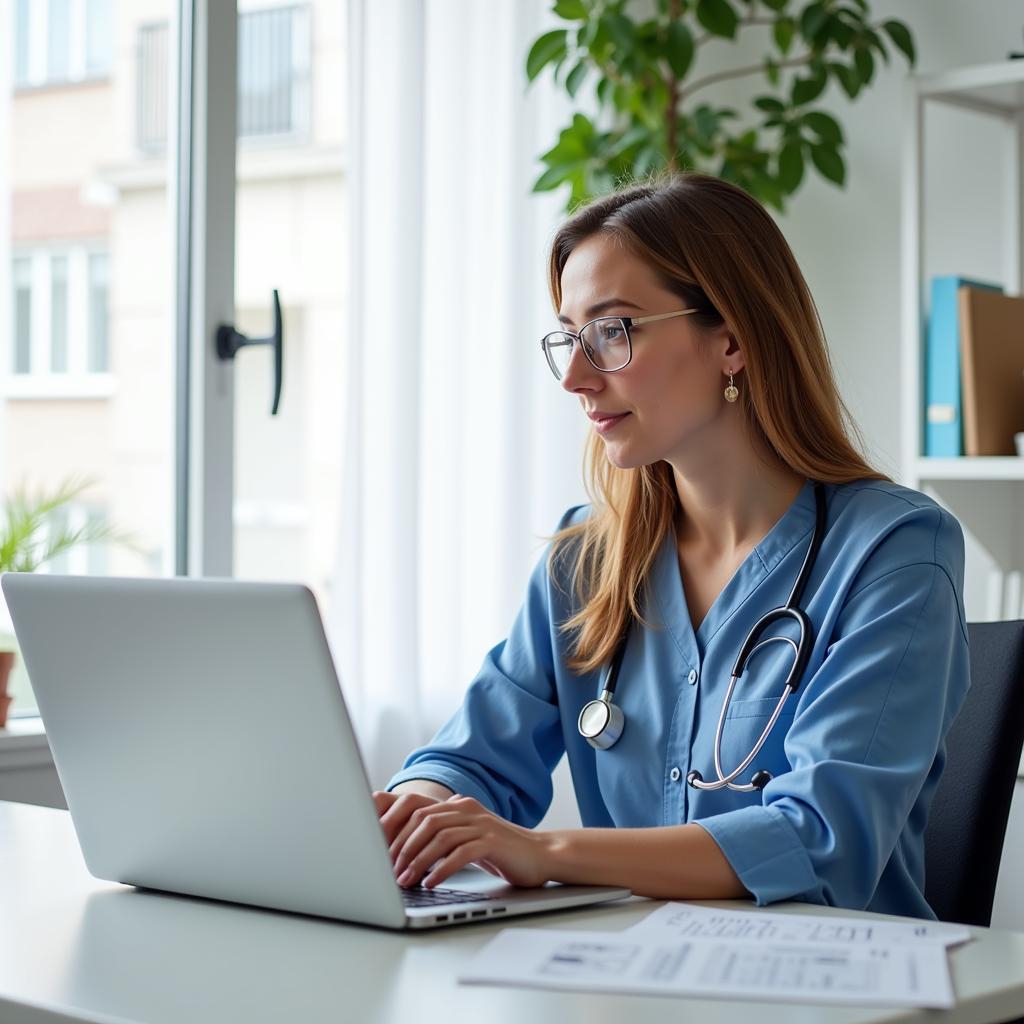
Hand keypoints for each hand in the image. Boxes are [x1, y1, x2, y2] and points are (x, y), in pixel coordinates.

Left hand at [378, 792, 554, 889]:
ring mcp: (481, 824)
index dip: (395, 830)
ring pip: (440, 836)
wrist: (541, 854)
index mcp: (458, 805)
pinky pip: (461, 853)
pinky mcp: (493, 842)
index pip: (417, 810)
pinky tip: (432, 883)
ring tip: (406, 881)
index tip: (379, 853)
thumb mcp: (468, 836)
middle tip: (388, 870)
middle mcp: (468, 809)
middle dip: (402, 846)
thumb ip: (444, 833)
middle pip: (424, 821)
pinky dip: (442, 869)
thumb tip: (407, 845)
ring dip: (418, 860)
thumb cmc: (501, 850)